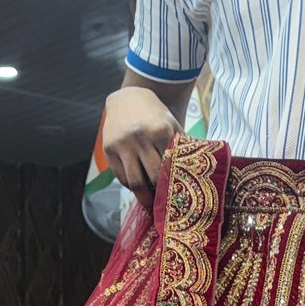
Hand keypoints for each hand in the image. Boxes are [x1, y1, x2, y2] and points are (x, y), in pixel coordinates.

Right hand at [102, 86, 181, 209]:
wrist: (127, 98)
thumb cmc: (155, 115)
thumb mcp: (171, 124)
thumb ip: (182, 145)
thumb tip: (196, 171)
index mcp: (159, 131)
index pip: (169, 167)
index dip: (173, 184)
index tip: (177, 198)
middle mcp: (139, 138)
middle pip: (152, 178)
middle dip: (159, 195)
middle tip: (165, 207)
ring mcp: (122, 144)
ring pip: (134, 181)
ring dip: (143, 197)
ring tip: (150, 205)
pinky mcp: (108, 150)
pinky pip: (121, 176)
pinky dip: (130, 186)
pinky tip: (138, 189)